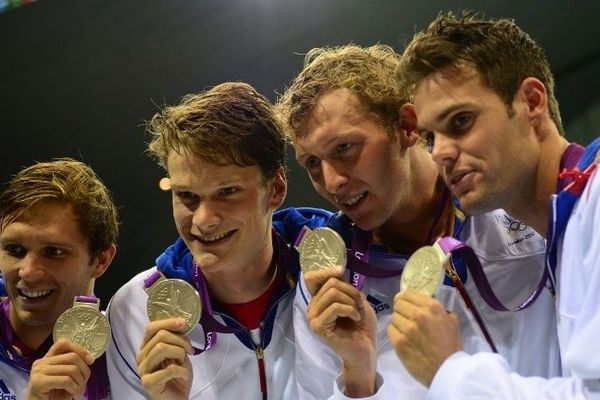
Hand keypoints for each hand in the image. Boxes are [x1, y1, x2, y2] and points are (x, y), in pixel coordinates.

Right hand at [26, 338, 93, 399]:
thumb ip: (71, 367)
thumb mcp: (64, 378)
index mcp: (46, 359)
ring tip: (79, 393)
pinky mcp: (38, 382)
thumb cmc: (53, 396)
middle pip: (72, 357)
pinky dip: (75, 389)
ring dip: (81, 384)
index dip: (79, 349)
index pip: (63, 343)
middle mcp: (41, 362)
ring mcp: (38, 372)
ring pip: (72, 370)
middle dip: (84, 371)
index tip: (90, 361)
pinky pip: (66, 381)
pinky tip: (74, 396)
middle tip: (84, 385)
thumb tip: (89, 358)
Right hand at [136, 318, 193, 399]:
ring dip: (180, 353)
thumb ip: (176, 340)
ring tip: (184, 362)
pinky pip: (168, 369)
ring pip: (162, 348)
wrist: (177, 398)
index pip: (151, 328)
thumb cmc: (177, 375)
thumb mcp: (179, 353)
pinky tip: (183, 376)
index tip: (184, 323)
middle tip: (190, 350)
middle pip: (161, 336)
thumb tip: (182, 323)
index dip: (168, 322)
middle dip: (180, 340)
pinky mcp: (148, 382)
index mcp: (147, 347)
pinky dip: (181, 371)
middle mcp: (141, 356)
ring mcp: (143, 370)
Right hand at [304, 269, 377, 396]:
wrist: (366, 349)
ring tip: (357, 312)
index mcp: (319, 300)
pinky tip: (356, 319)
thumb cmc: (362, 326)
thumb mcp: (356, 299)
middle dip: (350, 291)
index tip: (341, 272)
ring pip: (332, 294)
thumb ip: (344, 286)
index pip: (312, 278)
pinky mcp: (318, 326)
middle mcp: (313, 307)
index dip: (326, 271)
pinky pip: (335, 308)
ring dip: (351, 301)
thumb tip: (338, 271)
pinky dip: (350, 310)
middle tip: (359, 304)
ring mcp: (313, 317)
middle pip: (330, 283)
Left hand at [387, 290, 460, 386]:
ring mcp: (407, 329)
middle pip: (398, 304)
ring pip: (393, 317)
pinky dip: (395, 333)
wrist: (446, 370)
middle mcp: (418, 315)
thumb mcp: (451, 320)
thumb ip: (438, 309)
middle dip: (401, 310)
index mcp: (432, 307)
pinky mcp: (399, 342)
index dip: (404, 298)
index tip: (404, 303)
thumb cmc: (450, 346)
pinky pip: (390, 330)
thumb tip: (423, 302)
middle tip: (406, 317)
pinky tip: (403, 338)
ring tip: (406, 330)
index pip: (407, 293)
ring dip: (398, 322)